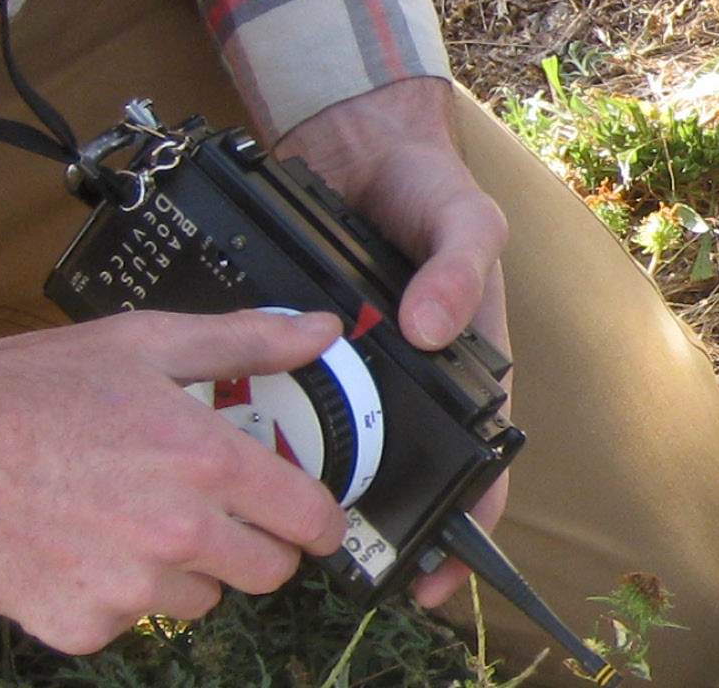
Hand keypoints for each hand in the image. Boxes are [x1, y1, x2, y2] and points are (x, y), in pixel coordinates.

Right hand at [0, 310, 353, 653]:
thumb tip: (323, 330)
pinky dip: (109, 594)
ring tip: (125, 520)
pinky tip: (74, 547)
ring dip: (180, 571)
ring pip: (200, 599)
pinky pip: (127, 620)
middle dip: (252, 545)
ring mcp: (129, 588)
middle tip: (210, 514)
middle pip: (268, 571)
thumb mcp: (144, 343)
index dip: (319, 521)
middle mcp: (179, 534)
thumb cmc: (28, 386)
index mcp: (208, 463)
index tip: (309, 521)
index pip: (311, 520)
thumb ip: (247, 341)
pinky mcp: (81, 624)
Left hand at [274, 75, 512, 604]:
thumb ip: (458, 269)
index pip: (481, 465)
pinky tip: (237, 442)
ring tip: (277, 510)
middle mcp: (414, 379)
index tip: (434, 576)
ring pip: (338, 442)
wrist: (359, 142)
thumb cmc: (433, 188)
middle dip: (377, 521)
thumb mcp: (469, 221)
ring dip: (313, 473)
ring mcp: (358, 368)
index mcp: (471, 367)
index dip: (465, 527)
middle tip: (336, 555)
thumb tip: (433, 329)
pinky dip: (267, 417)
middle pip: (403, 470)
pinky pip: (287, 395)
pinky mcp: (305, 350)